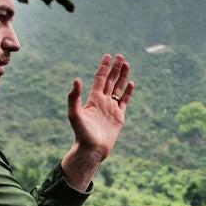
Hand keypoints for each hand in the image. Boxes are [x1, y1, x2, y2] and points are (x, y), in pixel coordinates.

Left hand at [61, 54, 133, 189]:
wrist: (92, 149)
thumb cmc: (82, 133)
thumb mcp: (75, 114)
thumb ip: (74, 97)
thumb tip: (77, 79)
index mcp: (93, 98)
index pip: (100, 78)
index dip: (103, 67)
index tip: (107, 56)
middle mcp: (103, 101)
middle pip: (110, 80)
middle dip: (115, 68)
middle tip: (120, 56)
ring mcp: (111, 108)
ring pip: (118, 88)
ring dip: (122, 77)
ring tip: (126, 65)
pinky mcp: (119, 117)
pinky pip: (124, 101)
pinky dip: (127, 92)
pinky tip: (130, 83)